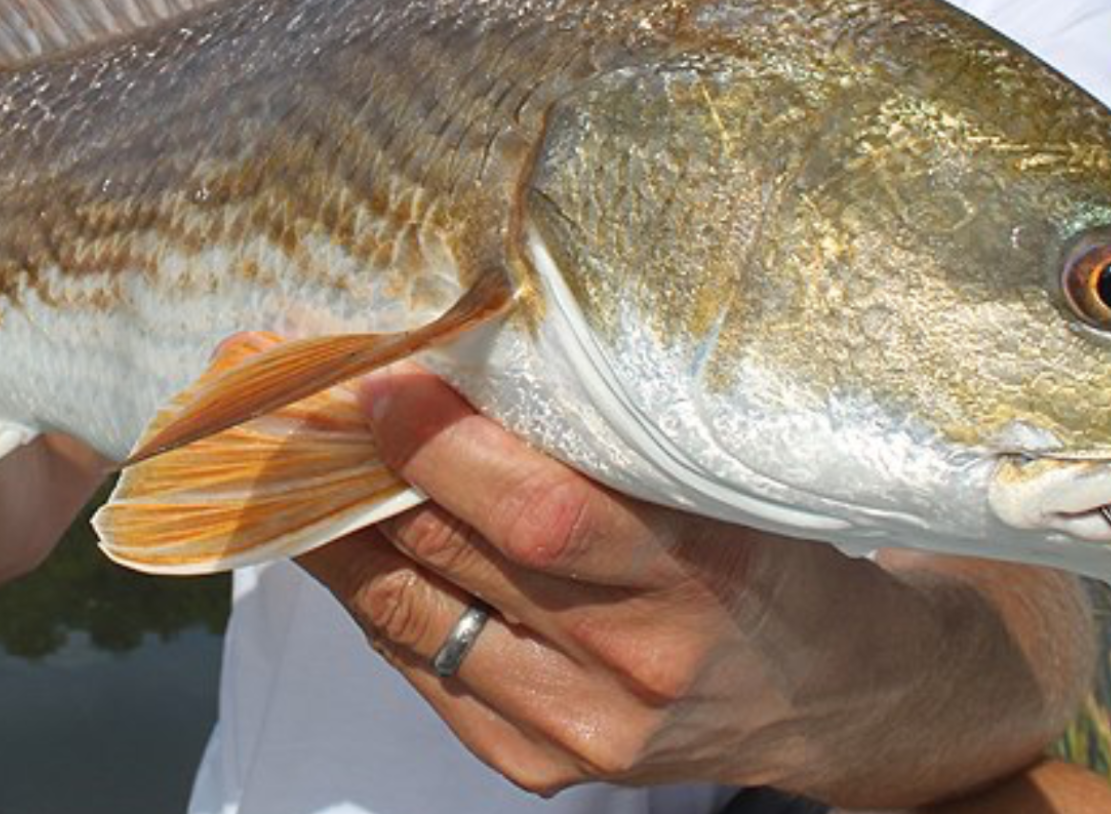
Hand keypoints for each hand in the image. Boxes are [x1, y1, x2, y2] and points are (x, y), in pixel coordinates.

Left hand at [298, 369, 1103, 807]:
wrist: (842, 697)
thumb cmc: (776, 553)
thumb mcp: (726, 476)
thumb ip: (612, 435)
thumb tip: (466, 345)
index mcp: (701, 575)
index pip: (548, 516)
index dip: (446, 448)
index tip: (372, 373)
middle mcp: (635, 667)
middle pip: (456, 560)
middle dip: (350, 465)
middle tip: (274, 383)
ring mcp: (578, 732)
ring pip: (413, 615)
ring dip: (326, 525)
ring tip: (268, 444)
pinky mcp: (534, 766)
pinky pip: (418, 663)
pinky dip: (367, 588)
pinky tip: (326, 528)